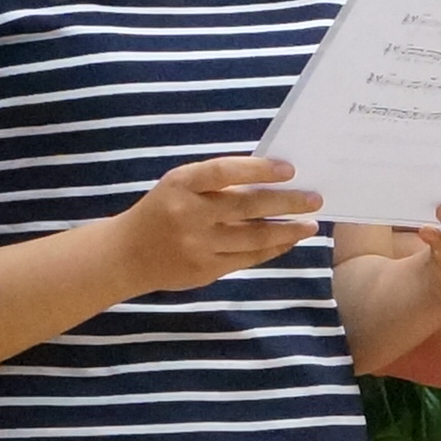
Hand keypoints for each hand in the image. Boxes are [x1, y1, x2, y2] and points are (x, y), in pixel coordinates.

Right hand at [108, 155, 324, 294]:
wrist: (125, 254)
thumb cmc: (161, 210)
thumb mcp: (179, 186)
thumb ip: (216, 183)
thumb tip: (270, 180)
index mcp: (180, 184)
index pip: (224, 172)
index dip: (257, 169)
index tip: (289, 170)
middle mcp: (188, 214)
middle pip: (245, 207)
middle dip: (286, 202)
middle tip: (315, 199)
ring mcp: (197, 246)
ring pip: (252, 237)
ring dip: (286, 230)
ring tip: (310, 224)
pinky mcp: (204, 270)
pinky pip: (246, 259)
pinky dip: (271, 250)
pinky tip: (287, 241)